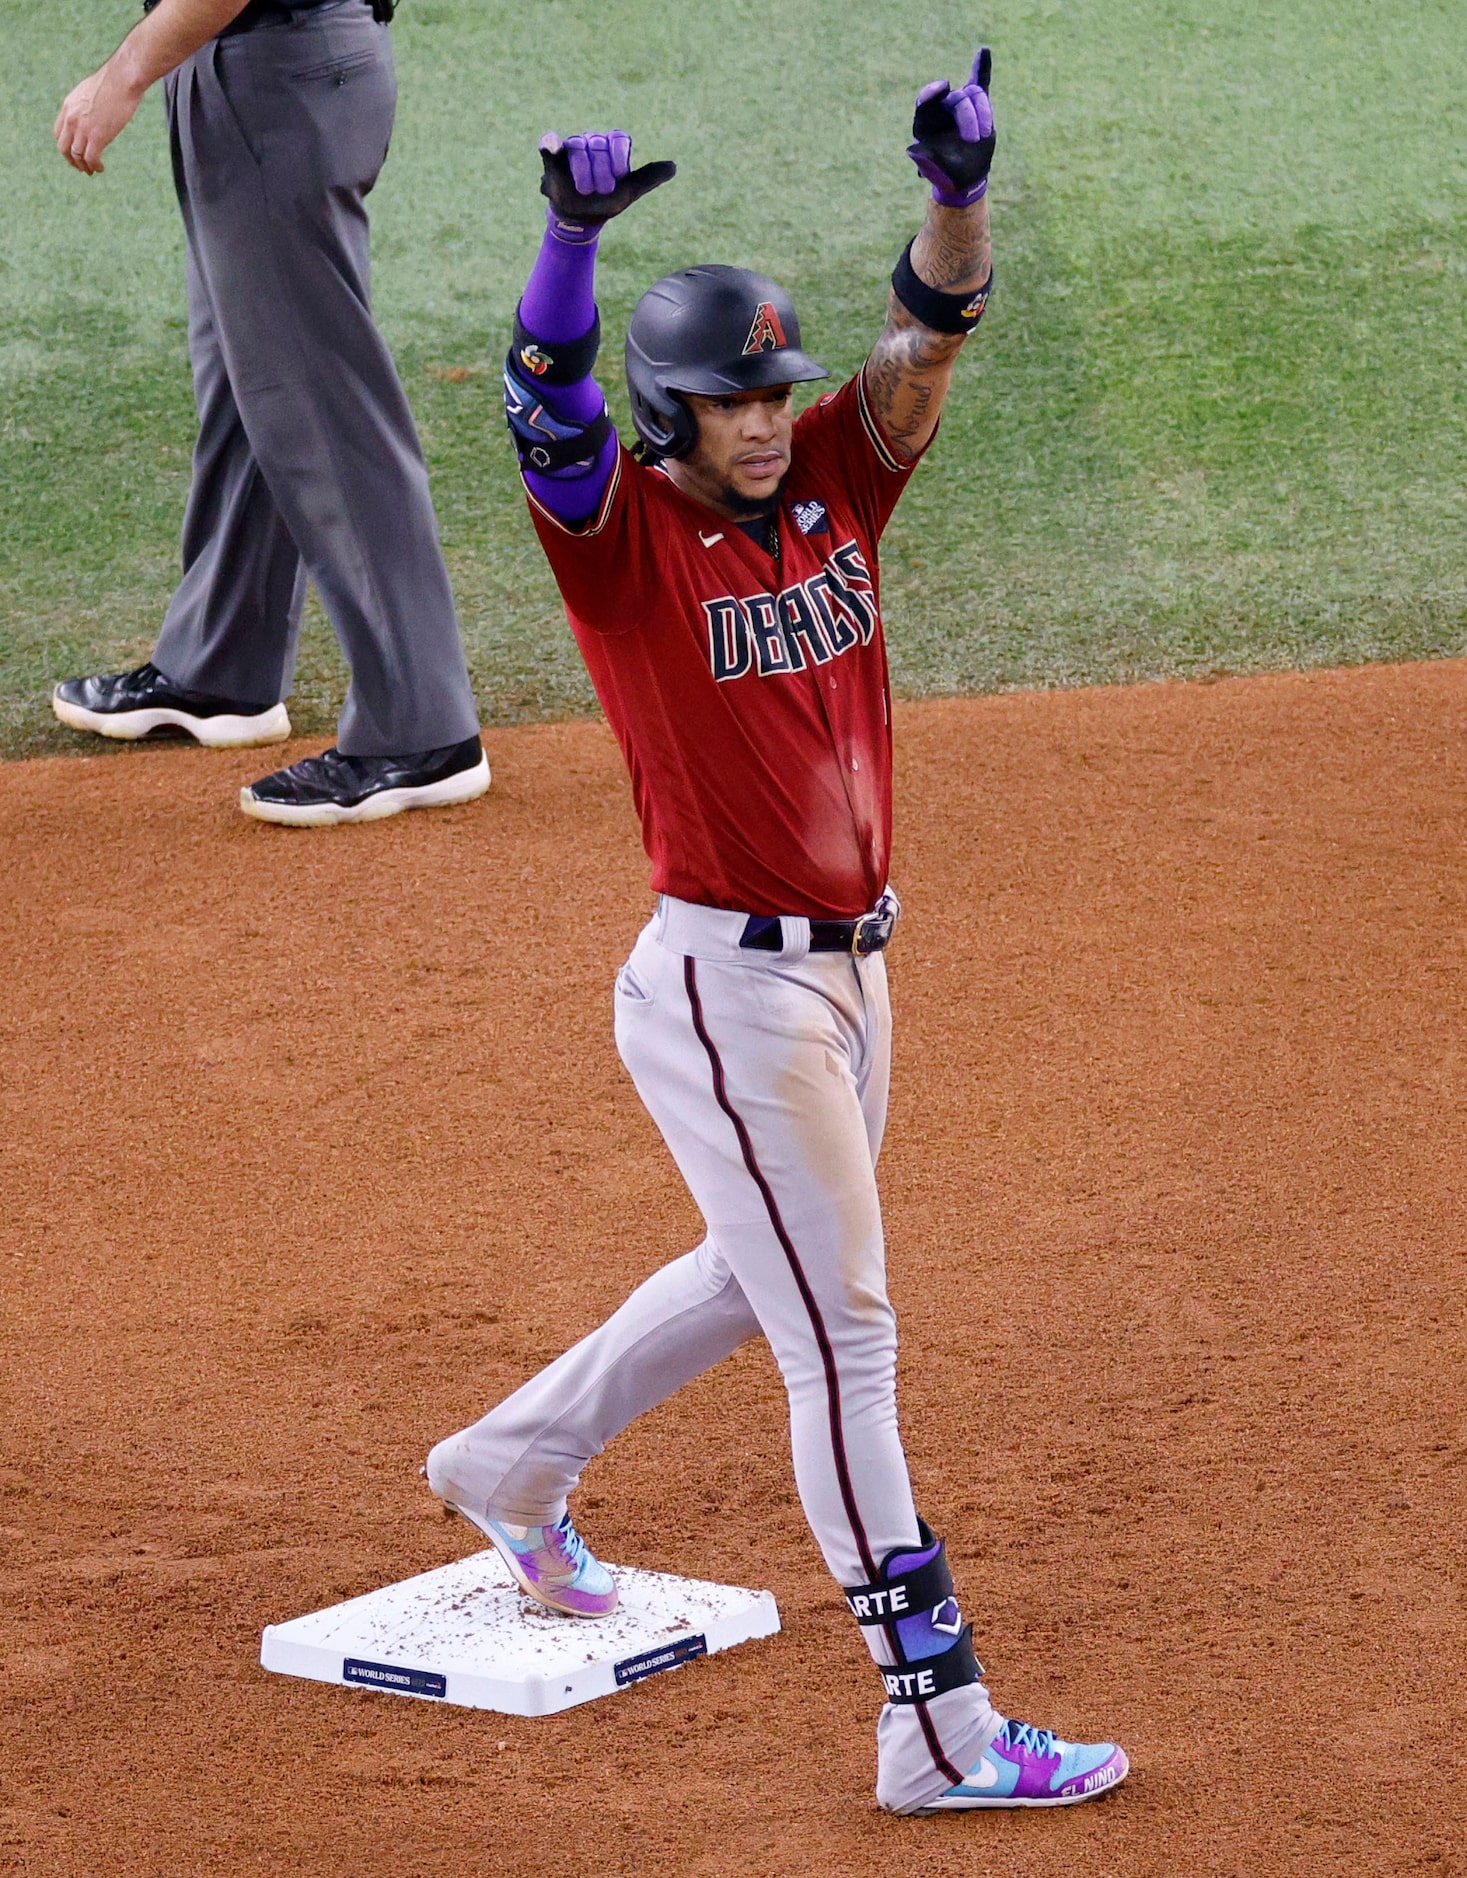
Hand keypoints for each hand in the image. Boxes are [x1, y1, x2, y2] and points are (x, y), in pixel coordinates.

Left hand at [55, 59, 145, 174]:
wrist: (122, 79)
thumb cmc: (113, 83)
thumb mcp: (91, 92)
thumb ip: (86, 104)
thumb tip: (93, 111)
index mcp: (68, 106)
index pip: (59, 132)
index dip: (65, 146)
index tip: (74, 153)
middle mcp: (71, 118)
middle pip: (64, 147)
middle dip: (72, 160)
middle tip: (81, 167)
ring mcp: (83, 128)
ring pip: (77, 155)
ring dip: (84, 166)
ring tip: (93, 170)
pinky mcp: (97, 136)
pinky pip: (91, 158)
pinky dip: (95, 166)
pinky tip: (101, 168)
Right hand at [538, 130, 675, 238]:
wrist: (579, 219)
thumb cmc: (604, 203)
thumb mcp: (628, 193)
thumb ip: (648, 178)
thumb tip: (674, 166)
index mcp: (611, 148)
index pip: (618, 138)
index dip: (618, 155)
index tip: (619, 175)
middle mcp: (592, 142)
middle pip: (597, 144)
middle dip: (600, 172)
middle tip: (600, 191)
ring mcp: (572, 147)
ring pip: (577, 147)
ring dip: (582, 171)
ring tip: (584, 191)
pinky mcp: (553, 154)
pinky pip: (550, 142)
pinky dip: (550, 144)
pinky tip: (551, 147)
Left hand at [907, 47, 994, 206]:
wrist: (965, 176)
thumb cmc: (946, 173)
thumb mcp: (936, 172)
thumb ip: (924, 161)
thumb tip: (911, 150)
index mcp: (925, 122)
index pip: (926, 100)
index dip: (933, 92)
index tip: (945, 87)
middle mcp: (941, 109)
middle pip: (956, 99)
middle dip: (968, 117)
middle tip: (973, 140)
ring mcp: (960, 105)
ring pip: (974, 94)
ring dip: (983, 113)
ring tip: (983, 136)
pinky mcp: (977, 106)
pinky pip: (980, 83)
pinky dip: (983, 68)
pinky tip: (984, 51)